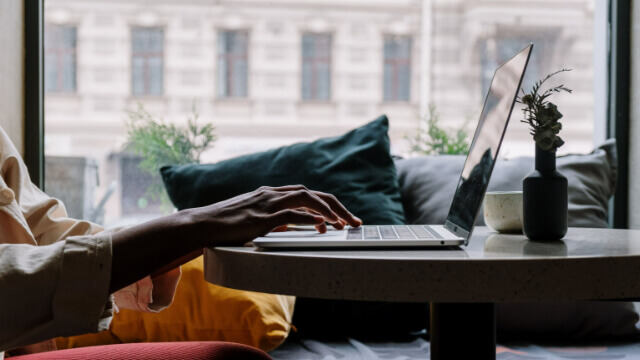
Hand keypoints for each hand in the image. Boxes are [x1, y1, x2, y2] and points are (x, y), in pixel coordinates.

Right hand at [182, 185, 361, 245]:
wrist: (200, 224)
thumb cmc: (224, 224)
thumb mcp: (253, 218)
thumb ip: (272, 219)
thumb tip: (290, 227)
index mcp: (271, 193)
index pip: (307, 193)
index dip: (328, 203)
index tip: (343, 218)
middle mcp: (272, 194)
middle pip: (313, 193)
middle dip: (337, 206)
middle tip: (355, 221)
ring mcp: (266, 204)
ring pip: (306, 198)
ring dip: (329, 210)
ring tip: (344, 224)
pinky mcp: (260, 218)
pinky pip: (290, 215)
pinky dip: (309, 218)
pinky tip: (321, 225)